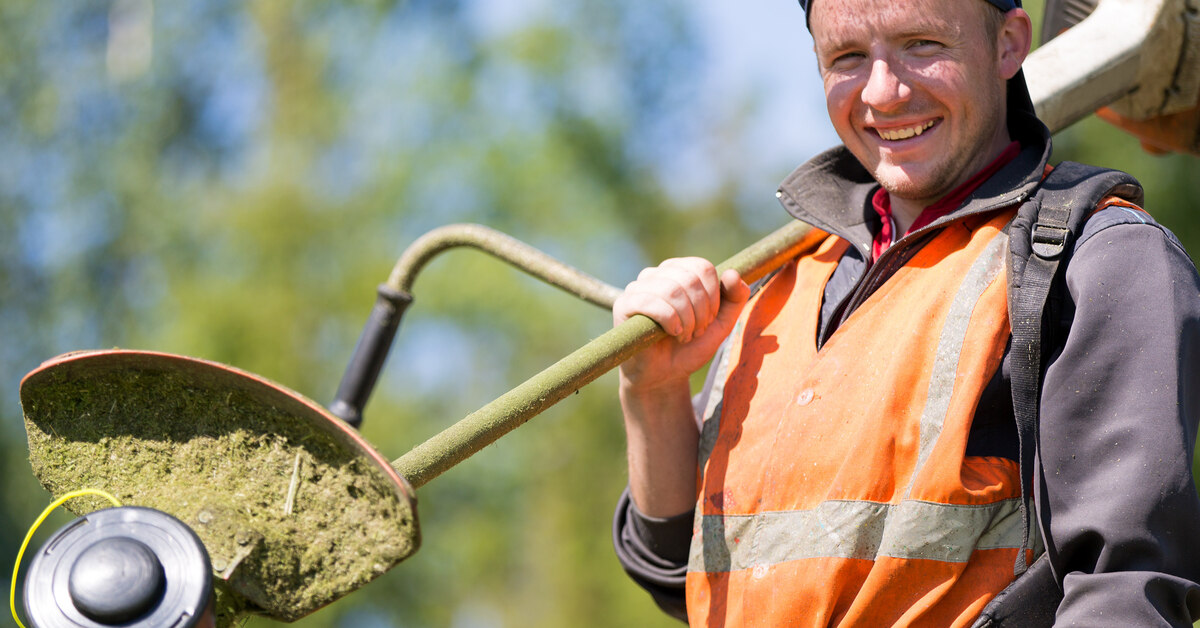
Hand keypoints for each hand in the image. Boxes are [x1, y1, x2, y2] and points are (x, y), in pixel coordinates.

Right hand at [613, 257, 749, 391]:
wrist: (664, 376)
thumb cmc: (690, 347)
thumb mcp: (721, 324)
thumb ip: (735, 299)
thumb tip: (731, 273)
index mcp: (678, 271)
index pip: (702, 267)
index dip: (713, 296)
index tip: (709, 319)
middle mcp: (656, 274)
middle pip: (689, 278)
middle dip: (701, 311)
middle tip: (696, 332)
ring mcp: (638, 287)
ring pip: (672, 290)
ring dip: (686, 320)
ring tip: (684, 335)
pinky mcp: (624, 304)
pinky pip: (652, 302)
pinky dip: (670, 321)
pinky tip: (672, 334)